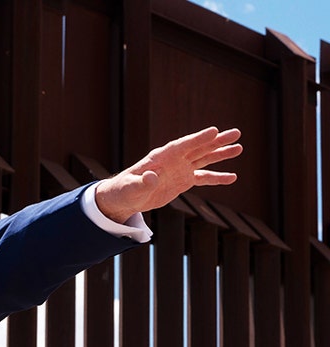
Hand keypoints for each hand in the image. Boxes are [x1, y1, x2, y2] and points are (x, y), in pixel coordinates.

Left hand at [94, 127, 241, 223]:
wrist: (125, 197)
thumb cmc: (124, 190)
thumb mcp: (131, 188)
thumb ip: (142, 182)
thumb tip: (152, 177)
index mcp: (161, 157)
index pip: (183, 145)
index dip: (198, 138)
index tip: (214, 131)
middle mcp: (174, 160)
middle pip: (198, 148)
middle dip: (217, 141)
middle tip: (236, 133)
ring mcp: (180, 169)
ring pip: (204, 159)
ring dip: (221, 154)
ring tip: (239, 148)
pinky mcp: (183, 181)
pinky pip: (203, 178)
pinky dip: (217, 178)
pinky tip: (232, 177)